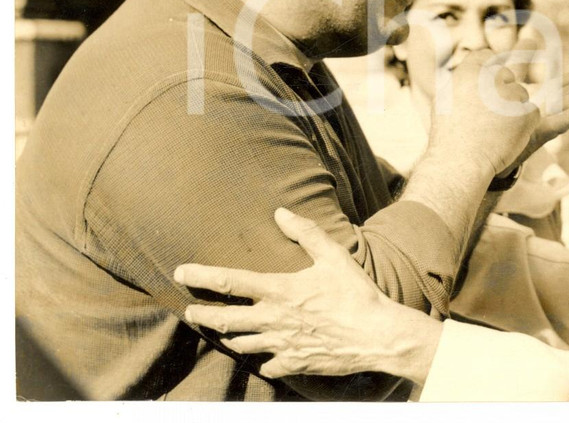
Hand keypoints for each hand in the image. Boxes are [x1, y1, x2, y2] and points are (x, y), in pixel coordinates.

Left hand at [174, 208, 441, 382]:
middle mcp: (273, 319)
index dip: (201, 276)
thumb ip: (306, 232)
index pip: (229, 281)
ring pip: (240, 345)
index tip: (181, 273)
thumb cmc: (356, 293)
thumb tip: (281, 212)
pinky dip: (263, 360)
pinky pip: (268, 365)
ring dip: (227, 337)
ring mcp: (281, 345)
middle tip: (189, 312)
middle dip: (202, 315)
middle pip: (224, 319)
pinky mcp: (293, 363)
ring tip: (221, 331)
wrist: (377, 336)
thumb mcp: (334, 256)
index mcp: (280, 291)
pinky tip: (264, 357)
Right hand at [424, 49, 540, 177]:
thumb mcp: (444, 100)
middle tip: (494, 106)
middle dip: (503, 87)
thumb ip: (460, 82)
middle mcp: (492, 77)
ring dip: (512, 109)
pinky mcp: (528, 112)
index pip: (485, 55)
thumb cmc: (449, 136)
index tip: (487, 83)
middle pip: (507, 73)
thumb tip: (469, 72)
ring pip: (519, 94)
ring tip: (494, 131)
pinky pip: (531, 112)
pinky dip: (523, 124)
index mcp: (469, 71)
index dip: (487, 68)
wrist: (461, 162)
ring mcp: (512, 94)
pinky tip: (507, 137)